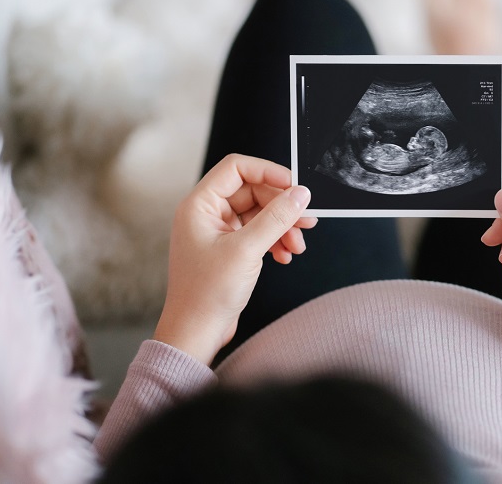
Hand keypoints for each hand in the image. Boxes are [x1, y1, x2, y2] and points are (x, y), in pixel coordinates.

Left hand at [153, 154, 316, 364]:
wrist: (195, 333)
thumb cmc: (206, 294)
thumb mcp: (247, 251)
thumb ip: (276, 218)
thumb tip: (300, 194)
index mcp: (200, 205)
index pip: (237, 168)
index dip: (268, 172)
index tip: (294, 186)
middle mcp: (207, 214)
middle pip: (253, 191)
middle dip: (281, 206)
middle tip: (306, 221)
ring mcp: (218, 232)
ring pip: (259, 214)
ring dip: (282, 226)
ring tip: (298, 245)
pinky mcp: (228, 249)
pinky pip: (257, 233)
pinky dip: (274, 241)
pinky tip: (285, 255)